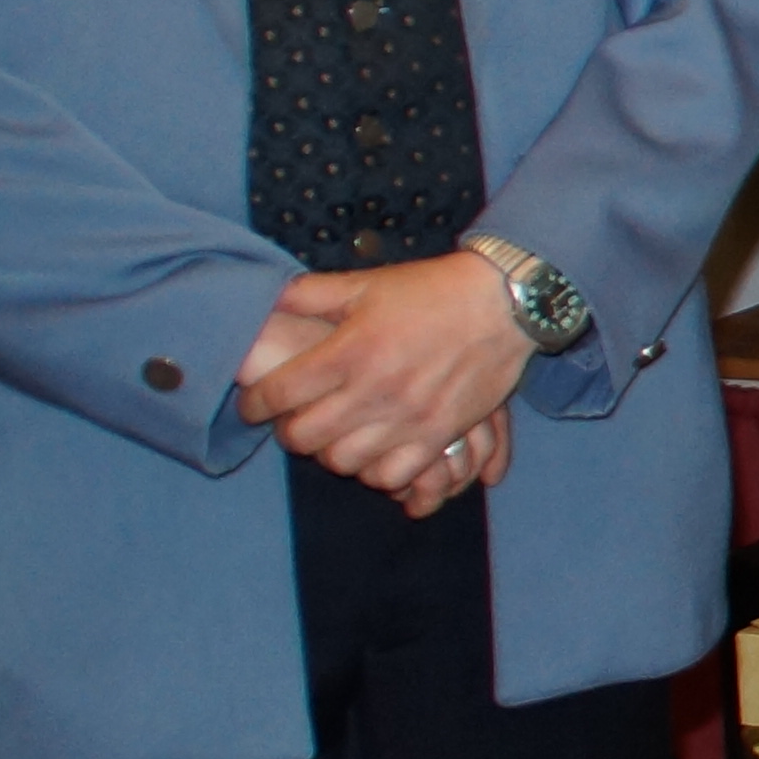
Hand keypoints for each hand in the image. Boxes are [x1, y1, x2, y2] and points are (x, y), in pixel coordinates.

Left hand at [235, 253, 528, 498]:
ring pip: (344, 463)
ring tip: (337, 437)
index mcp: (349, 351)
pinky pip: (395, 475)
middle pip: (305, 437)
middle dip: (290, 432)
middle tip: (296, 420)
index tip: (254, 405)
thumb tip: (266, 300)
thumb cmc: (430, 290)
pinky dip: (377, 472)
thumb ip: (310, 294)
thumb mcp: (366, 283)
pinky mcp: (441, 433)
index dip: (254, 404)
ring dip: (331, 453)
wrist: (504, 302)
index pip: (278, 394)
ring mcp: (409, 417)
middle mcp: (374, 390)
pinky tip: (376, 454)